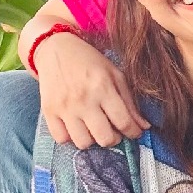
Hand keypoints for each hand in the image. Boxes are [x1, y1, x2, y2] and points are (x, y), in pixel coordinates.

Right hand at [33, 33, 149, 147]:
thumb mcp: (115, 74)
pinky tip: (77, 126)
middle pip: (104, 138)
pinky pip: (61, 139)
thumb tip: (143, 127)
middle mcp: (84, 99)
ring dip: (92, 139)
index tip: (135, 132)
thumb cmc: (90, 61)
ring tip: (94, 128)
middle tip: (114, 131)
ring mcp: (64, 107)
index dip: (133, 132)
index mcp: (103, 87)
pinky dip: (71, 137)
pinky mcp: (48, 111)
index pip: (123, 121)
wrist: (55, 49)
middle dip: (114, 139)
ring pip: (83, 143)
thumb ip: (130, 102)